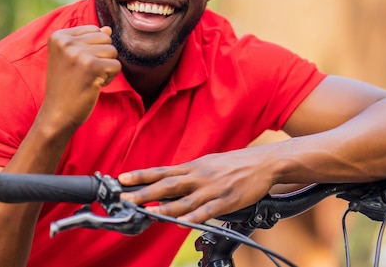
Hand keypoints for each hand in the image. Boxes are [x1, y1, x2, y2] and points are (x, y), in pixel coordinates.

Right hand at [37, 25, 120, 134]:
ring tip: (88, 79)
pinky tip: (94, 85)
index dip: (93, 49)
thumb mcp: (72, 58)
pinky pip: (116, 65)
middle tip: (84, 73)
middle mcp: (66, 42)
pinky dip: (110, 78)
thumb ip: (88, 41)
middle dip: (102, 57)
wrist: (57, 114)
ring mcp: (78, 53)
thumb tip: (107, 28)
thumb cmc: (66, 86)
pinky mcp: (91, 67)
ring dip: (106, 68)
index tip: (78, 65)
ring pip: (113, 51)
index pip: (94, 30)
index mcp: (59, 36)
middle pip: (106, 38)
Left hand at [118, 148, 276, 223]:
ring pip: (184, 200)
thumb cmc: (234, 164)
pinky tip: (182, 222)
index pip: (161, 171)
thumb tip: (167, 184)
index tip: (122, 179)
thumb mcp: (208, 164)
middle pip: (167, 185)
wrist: (263, 163)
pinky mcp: (226, 200)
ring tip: (147, 213)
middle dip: (145, 192)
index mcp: (193, 167)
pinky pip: (207, 211)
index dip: (141, 175)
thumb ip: (188, 175)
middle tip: (125, 198)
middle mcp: (199, 176)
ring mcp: (212, 189)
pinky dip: (194, 217)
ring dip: (164, 208)